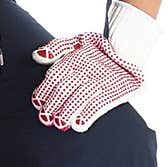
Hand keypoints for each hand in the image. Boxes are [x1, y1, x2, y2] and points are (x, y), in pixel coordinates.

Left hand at [30, 0, 161, 132]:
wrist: (130, 49)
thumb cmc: (99, 48)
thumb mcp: (77, 41)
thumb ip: (56, 47)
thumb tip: (36, 56)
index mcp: (75, 57)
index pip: (54, 75)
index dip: (44, 90)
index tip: (37, 103)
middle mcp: (87, 68)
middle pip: (65, 88)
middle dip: (53, 105)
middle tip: (45, 119)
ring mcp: (101, 79)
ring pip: (80, 97)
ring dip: (67, 111)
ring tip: (59, 124)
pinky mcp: (115, 90)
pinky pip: (99, 103)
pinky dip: (88, 114)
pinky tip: (78, 125)